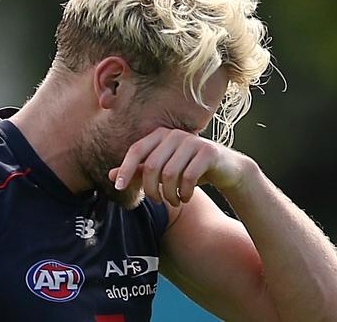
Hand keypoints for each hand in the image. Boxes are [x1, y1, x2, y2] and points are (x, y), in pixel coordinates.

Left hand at [108, 127, 253, 205]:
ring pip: (170, 174)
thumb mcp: (161, 171)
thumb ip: (138, 171)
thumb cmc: (188, 169)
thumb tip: (110, 175)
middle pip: (152, 166)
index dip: (125, 169)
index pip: (136, 150)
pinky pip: (189, 177)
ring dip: (170, 194)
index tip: (118, 187)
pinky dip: (185, 192)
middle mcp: (175, 134)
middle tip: (158, 201)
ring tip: (173, 201)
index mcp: (160, 135)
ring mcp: (193, 142)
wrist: (225, 169)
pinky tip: (186, 197)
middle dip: (151, 189)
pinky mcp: (208, 152)